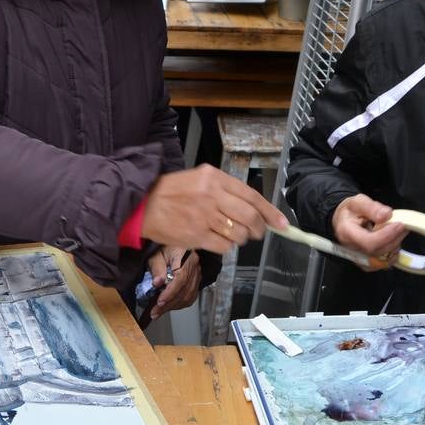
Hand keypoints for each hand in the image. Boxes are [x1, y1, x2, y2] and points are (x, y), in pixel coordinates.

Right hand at [141, 164, 287, 253]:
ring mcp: (204, 216)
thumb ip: (225, 190)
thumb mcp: (199, 178)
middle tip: (256, 232)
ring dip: (240, 238)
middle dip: (259, 228)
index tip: (282, 224)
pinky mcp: (196, 235)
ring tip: (229, 233)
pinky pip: (225, 246)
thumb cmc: (171, 192)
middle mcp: (212, 195)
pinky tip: (215, 239)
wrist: (142, 205)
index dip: (270, 212)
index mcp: (214, 178)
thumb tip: (254, 209)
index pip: (251, 196)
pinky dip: (225, 246)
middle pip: (250, 217)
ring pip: (239, 234)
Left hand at [144, 246, 200, 319]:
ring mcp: (197, 273)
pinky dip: (180, 304)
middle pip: (185, 290)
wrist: (174, 244)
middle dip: (169, 304)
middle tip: (155, 311)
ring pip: (189, 296)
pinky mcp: (196, 280)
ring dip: (173, 306)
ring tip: (160, 311)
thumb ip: (157, 268)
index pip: (181, 279)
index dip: (170, 293)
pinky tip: (170, 306)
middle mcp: (195, 265)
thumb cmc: (164, 246)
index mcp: (186, 256)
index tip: (160, 302)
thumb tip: (157, 283)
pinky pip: (191, 296)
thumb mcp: (156, 254)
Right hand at [331, 194, 407, 261]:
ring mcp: (358, 259)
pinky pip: (383, 264)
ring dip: (395, 246)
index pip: (368, 242)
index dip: (386, 235)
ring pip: (382, 260)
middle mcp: (351, 249)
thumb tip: (387, 215)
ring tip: (397, 231)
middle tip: (402, 226)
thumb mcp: (358, 202)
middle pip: (377, 251)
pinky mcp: (366, 264)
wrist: (343, 221)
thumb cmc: (350, 212)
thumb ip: (372, 207)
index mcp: (347, 233)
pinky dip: (392, 254)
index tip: (399, 224)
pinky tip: (392, 242)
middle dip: (394, 239)